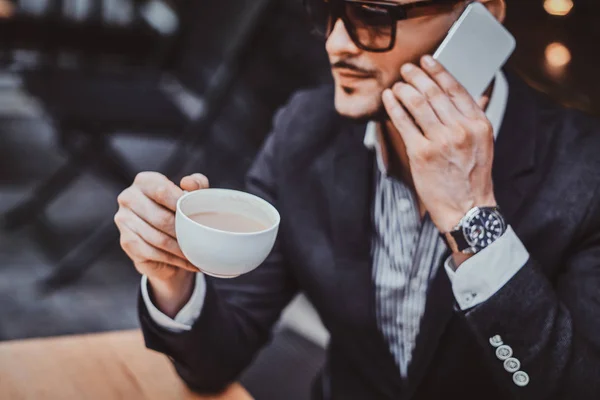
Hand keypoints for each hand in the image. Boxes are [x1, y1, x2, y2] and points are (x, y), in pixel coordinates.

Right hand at [114, 171, 209, 316]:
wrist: (163, 238)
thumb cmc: (179, 210)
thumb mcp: (192, 194)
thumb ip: (196, 184)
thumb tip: (188, 184)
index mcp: (144, 181)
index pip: (162, 191)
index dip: (182, 204)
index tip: (199, 215)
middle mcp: (128, 198)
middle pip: (161, 218)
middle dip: (184, 231)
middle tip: (202, 240)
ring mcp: (124, 220)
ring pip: (159, 239)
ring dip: (182, 249)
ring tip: (198, 253)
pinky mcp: (126, 241)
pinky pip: (153, 253)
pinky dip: (175, 259)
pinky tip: (189, 262)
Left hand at [381, 55, 496, 232]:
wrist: (467, 208)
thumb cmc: (473, 176)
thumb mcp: (484, 143)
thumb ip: (476, 117)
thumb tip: (478, 94)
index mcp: (478, 123)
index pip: (456, 89)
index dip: (439, 71)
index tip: (428, 61)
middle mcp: (461, 129)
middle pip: (434, 93)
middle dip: (417, 77)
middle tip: (407, 69)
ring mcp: (441, 141)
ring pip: (418, 104)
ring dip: (404, 89)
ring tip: (397, 84)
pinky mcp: (421, 154)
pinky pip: (404, 123)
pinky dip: (394, 108)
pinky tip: (389, 99)